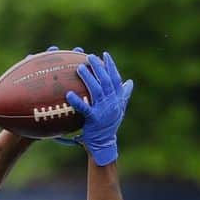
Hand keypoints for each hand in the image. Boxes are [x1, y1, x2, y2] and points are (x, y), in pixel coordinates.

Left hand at [65, 51, 132, 166]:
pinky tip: (69, 94)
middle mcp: (112, 102)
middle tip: (89, 57)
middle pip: (105, 80)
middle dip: (98, 67)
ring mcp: (104, 110)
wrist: (104, 144)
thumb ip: (124, 95)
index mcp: (118, 98)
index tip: (104, 55)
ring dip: (88, 78)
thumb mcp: (119, 109)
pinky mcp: (94, 119)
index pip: (115, 78)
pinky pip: (84, 108)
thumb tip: (130, 82)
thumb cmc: (109, 126)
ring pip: (96, 90)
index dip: (111, 66)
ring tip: (79, 68)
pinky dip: (77, 101)